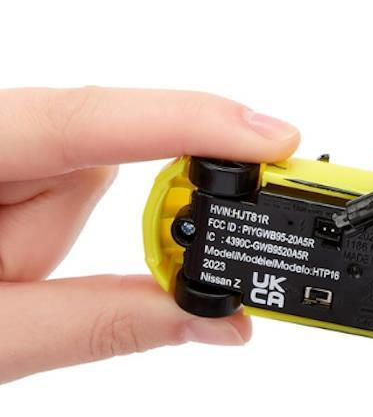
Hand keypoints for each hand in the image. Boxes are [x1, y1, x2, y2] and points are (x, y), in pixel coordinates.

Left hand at [0, 87, 299, 382]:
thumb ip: (106, 323)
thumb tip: (218, 321)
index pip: (92, 119)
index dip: (193, 122)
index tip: (274, 138)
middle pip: (102, 150)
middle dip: (110, 221)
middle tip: (62, 276)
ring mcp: (8, 148)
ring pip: (91, 178)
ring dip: (64, 239)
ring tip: (3, 282)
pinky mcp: (17, 166)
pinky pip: (75, 185)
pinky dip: (60, 232)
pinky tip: (8, 264)